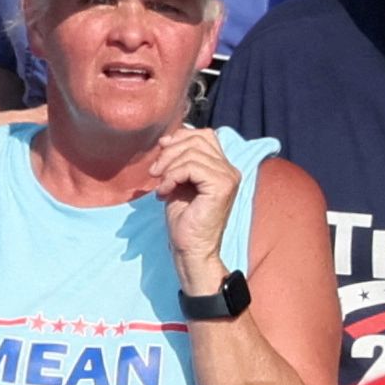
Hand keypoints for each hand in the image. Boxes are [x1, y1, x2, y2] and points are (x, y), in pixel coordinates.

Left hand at [149, 126, 240, 281]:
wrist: (191, 248)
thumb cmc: (184, 219)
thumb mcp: (179, 181)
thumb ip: (179, 159)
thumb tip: (169, 138)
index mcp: (222, 167)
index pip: (205, 135)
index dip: (181, 137)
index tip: (162, 150)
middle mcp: (230, 170)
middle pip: (198, 139)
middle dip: (171, 151)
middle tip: (155, 172)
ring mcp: (228, 177)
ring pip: (192, 152)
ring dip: (169, 166)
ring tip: (160, 185)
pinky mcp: (221, 186)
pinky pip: (191, 167)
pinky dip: (172, 176)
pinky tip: (165, 192)